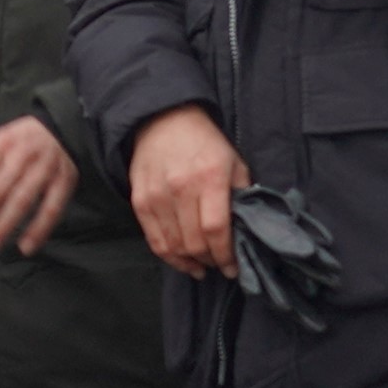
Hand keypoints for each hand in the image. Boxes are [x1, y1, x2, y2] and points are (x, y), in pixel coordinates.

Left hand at [0, 117, 78, 256]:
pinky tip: (25, 247)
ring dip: (3, 225)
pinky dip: (38, 230)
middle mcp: (22, 153)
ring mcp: (45, 167)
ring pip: (21, 200)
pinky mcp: (65, 181)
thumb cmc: (21, 144)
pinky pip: (51, 209)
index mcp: (0, 142)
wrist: (65, 130)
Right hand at [126, 106, 244, 276]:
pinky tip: (183, 261)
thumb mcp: (234, 162)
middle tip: (220, 264)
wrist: (164, 120)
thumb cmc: (205, 142)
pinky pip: (154, 240)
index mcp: (209, 178)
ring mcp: (157, 196)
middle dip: (210, 260)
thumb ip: (242, 194)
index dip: (225, 255)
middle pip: (194, 242)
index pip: (215, 229)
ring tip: (202, 265)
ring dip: (190, 262)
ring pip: (173, 246)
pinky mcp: (140, 201)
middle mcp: (181, 188)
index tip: (233, 267)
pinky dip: (169, 257)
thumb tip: (248, 229)